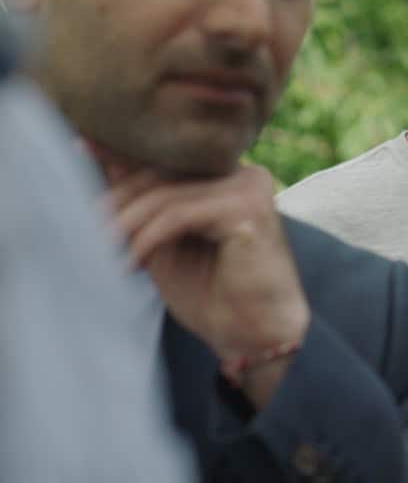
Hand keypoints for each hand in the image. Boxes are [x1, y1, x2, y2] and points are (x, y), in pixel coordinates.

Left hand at [107, 163, 309, 408]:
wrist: (255, 335)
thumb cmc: (213, 294)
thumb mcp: (165, 244)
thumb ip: (142, 206)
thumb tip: (96, 157)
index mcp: (227, 177)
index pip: (166, 161)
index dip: (120, 158)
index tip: (78, 147)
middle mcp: (243, 173)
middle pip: (162, 173)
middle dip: (117, 203)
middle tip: (85, 233)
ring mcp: (249, 187)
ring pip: (166, 195)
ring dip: (126, 226)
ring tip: (103, 253)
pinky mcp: (249, 208)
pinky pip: (180, 214)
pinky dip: (148, 238)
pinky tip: (132, 263)